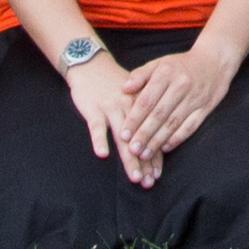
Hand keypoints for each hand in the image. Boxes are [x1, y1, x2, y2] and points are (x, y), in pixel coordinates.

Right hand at [62, 44, 157, 183]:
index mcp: (142, 107)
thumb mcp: (134, 96)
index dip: (154, 156)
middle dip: (145, 163)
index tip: (157, 176)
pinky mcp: (94, 108)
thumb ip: (144, 116)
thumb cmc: (115, 85)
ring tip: (134, 177)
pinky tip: (102, 154)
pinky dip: (99, 139)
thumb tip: (154, 142)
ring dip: (129, 158)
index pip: (151, 135)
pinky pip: (97, 126)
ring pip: (122, 137)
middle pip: (140, 139)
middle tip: (148, 182)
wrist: (92, 65)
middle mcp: (130, 109)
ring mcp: (111, 108)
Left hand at [115, 34, 237, 173]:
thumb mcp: (159, 63)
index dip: (134, 119)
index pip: (147, 100)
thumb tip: (124, 88)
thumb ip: (140, 75)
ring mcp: (194, 98)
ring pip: (173, 123)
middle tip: (132, 150)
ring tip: (145, 154)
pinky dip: (177, 139)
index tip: (123, 134)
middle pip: (159, 114)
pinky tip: (165, 148)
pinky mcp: (206, 108)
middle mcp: (180, 86)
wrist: (215, 61)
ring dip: (158, 141)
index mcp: (166, 74)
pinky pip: (190, 127)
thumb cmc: (180, 65)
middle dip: (144, 134)